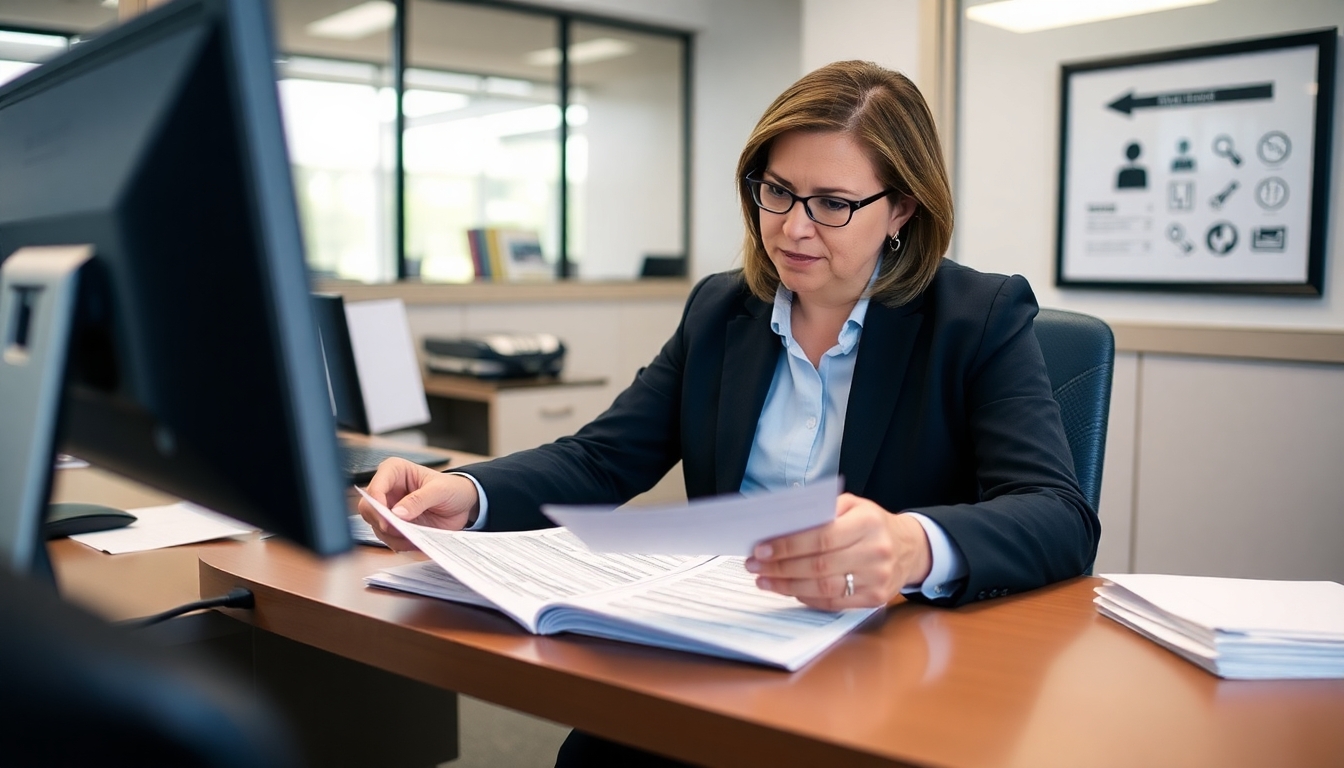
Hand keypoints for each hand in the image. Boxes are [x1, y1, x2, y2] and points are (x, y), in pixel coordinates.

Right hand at [356, 458, 479, 550]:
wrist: (464, 503)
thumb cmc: (452, 488)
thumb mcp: (440, 490)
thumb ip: (419, 499)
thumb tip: (398, 513)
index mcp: (394, 471)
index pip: (375, 487)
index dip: (377, 503)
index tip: (388, 519)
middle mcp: (387, 490)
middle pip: (368, 509)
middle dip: (382, 523)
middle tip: (400, 531)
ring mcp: (389, 509)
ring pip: (377, 526)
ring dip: (393, 536)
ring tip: (414, 537)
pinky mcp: (396, 526)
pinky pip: (389, 538)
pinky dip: (400, 543)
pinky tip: (415, 541)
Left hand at [744, 493, 931, 608]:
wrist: (910, 547)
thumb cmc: (871, 523)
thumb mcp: (852, 505)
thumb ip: (821, 512)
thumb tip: (780, 526)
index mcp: (868, 523)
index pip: (821, 537)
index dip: (788, 546)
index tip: (761, 548)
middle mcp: (875, 552)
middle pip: (818, 566)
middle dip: (780, 567)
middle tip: (754, 566)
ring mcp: (877, 579)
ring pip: (823, 588)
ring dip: (787, 586)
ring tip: (764, 579)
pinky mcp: (874, 599)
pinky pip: (833, 603)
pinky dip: (806, 597)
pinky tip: (788, 589)